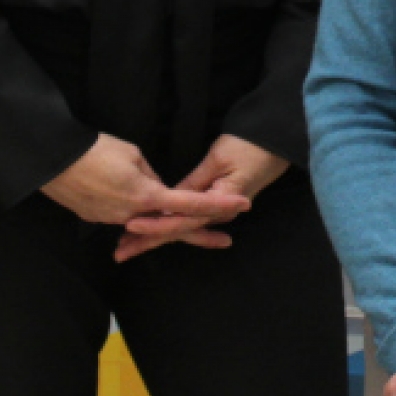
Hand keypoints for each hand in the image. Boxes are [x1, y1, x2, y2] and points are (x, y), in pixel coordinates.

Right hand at [42, 134, 250, 239]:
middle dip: (200, 234)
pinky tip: (133, 208)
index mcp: (146, 195)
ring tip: (175, 218)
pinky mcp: (96, 218)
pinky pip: (123, 218)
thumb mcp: (132, 154)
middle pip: (172, 226)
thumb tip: (156, 188)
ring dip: (160, 220)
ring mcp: (112, 219)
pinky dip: (135, 217)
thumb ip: (150, 175)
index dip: (217, 204)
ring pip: (145, 222)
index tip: (241, 205)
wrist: (53, 161)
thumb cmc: (95, 149)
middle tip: (226, 240)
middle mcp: (132, 214)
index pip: (189, 203)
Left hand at [115, 134, 288, 261]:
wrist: (275, 143)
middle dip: (148, 241)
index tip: (131, 226)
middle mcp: (217, 214)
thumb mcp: (218, 160)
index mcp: (220, 205)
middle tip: (120, 252)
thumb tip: (168, 198)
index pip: (181, 221)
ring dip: (153, 236)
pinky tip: (148, 230)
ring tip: (127, 246)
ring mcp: (216, 212)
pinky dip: (165, 224)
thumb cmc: (249, 147)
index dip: (155, 224)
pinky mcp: (213, 204)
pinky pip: (186, 219)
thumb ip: (195, 181)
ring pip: (179, 227)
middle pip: (177, 231)